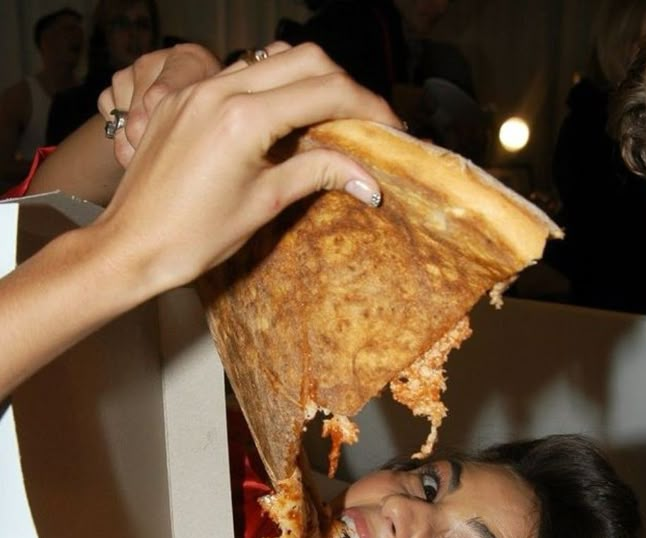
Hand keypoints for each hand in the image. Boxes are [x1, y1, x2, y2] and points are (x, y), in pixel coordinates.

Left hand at [94, 42, 403, 297]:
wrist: (131, 246)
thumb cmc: (192, 237)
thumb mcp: (264, 204)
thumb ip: (317, 174)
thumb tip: (368, 178)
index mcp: (243, 118)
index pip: (325, 90)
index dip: (367, 105)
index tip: (390, 126)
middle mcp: (219, 90)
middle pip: (304, 58)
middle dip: (343, 85)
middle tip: (363, 120)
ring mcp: (197, 90)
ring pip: (271, 60)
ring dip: (308, 81)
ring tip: (327, 120)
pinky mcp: (182, 99)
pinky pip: (239, 75)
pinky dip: (272, 89)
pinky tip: (282, 122)